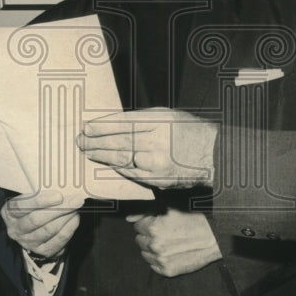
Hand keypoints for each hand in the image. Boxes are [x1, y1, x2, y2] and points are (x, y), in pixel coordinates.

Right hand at [1, 189, 82, 258]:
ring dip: (66, 218)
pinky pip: (58, 241)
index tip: (58, 196)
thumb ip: (38, 194)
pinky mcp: (42, 251)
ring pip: (49, 230)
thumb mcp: (27, 198)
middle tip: (75, 200)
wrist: (26, 230)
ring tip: (76, 207)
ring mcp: (28, 242)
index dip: (40, 201)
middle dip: (59, 209)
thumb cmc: (29, 208)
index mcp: (9, 213)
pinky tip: (75, 219)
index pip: (22, 206)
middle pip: (37, 219)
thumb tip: (61, 189)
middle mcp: (17, 229)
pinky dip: (69, 229)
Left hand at [78, 108, 217, 188]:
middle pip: (119, 141)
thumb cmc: (191, 132)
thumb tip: (114, 124)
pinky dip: (118, 169)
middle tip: (81, 140)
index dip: (102, 125)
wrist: (214, 155)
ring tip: (89, 152)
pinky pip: (132, 174)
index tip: (88, 126)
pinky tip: (109, 164)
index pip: (123, 122)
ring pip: (122, 159)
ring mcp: (158, 162)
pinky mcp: (159, 179)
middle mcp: (158, 141)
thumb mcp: (169, 116)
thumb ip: (143, 119)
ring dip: (102, 156)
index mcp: (160, 120)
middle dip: (96, 141)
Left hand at [127, 208, 221, 277]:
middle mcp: (155, 245)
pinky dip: (158, 260)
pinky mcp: (167, 271)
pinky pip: (153, 266)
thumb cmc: (193, 220)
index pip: (137, 226)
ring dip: (152, 248)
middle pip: (139, 240)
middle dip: (148, 236)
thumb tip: (128, 219)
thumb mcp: (169, 209)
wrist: (213, 238)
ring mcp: (160, 260)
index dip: (147, 223)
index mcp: (153, 227)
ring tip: (168, 243)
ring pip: (145, 254)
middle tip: (164, 233)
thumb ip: (145, 212)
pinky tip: (170, 253)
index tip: (158, 224)